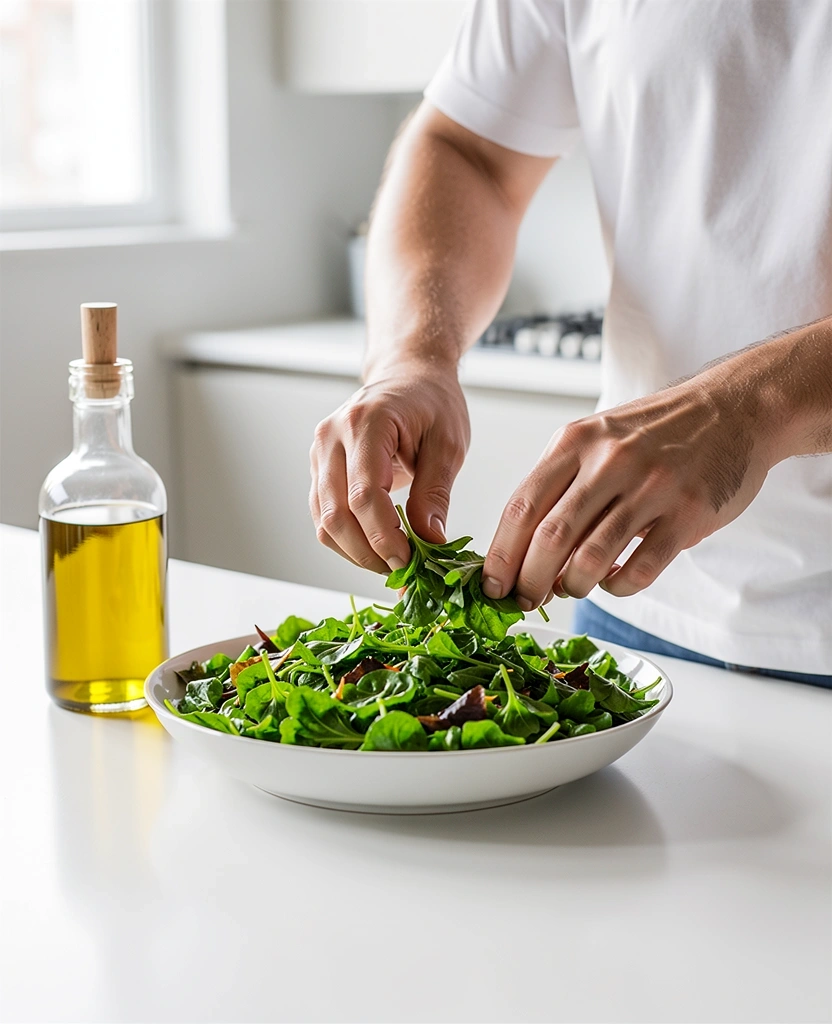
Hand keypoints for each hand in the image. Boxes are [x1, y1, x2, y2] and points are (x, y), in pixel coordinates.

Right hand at [310, 360, 469, 572]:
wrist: (409, 376)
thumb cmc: (432, 402)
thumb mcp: (448, 444)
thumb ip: (435, 492)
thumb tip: (430, 541)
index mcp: (365, 423)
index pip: (364, 494)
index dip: (384, 536)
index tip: (410, 562)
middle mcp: (331, 437)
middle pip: (336, 514)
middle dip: (369, 552)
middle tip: (403, 571)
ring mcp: (319, 453)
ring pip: (324, 521)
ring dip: (356, 552)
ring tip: (392, 564)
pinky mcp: (319, 469)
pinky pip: (324, 515)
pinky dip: (348, 540)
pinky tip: (377, 548)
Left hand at [482, 374, 775, 608]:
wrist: (733, 408)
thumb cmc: (655, 432)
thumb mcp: (596, 438)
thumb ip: (560, 485)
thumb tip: (521, 553)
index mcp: (575, 441)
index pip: (521, 507)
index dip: (500, 555)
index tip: (491, 585)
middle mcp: (608, 461)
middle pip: (549, 538)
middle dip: (529, 581)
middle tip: (527, 599)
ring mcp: (650, 487)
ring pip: (591, 559)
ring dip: (574, 586)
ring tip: (574, 588)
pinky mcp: (687, 513)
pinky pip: (640, 570)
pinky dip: (618, 587)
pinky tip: (616, 580)